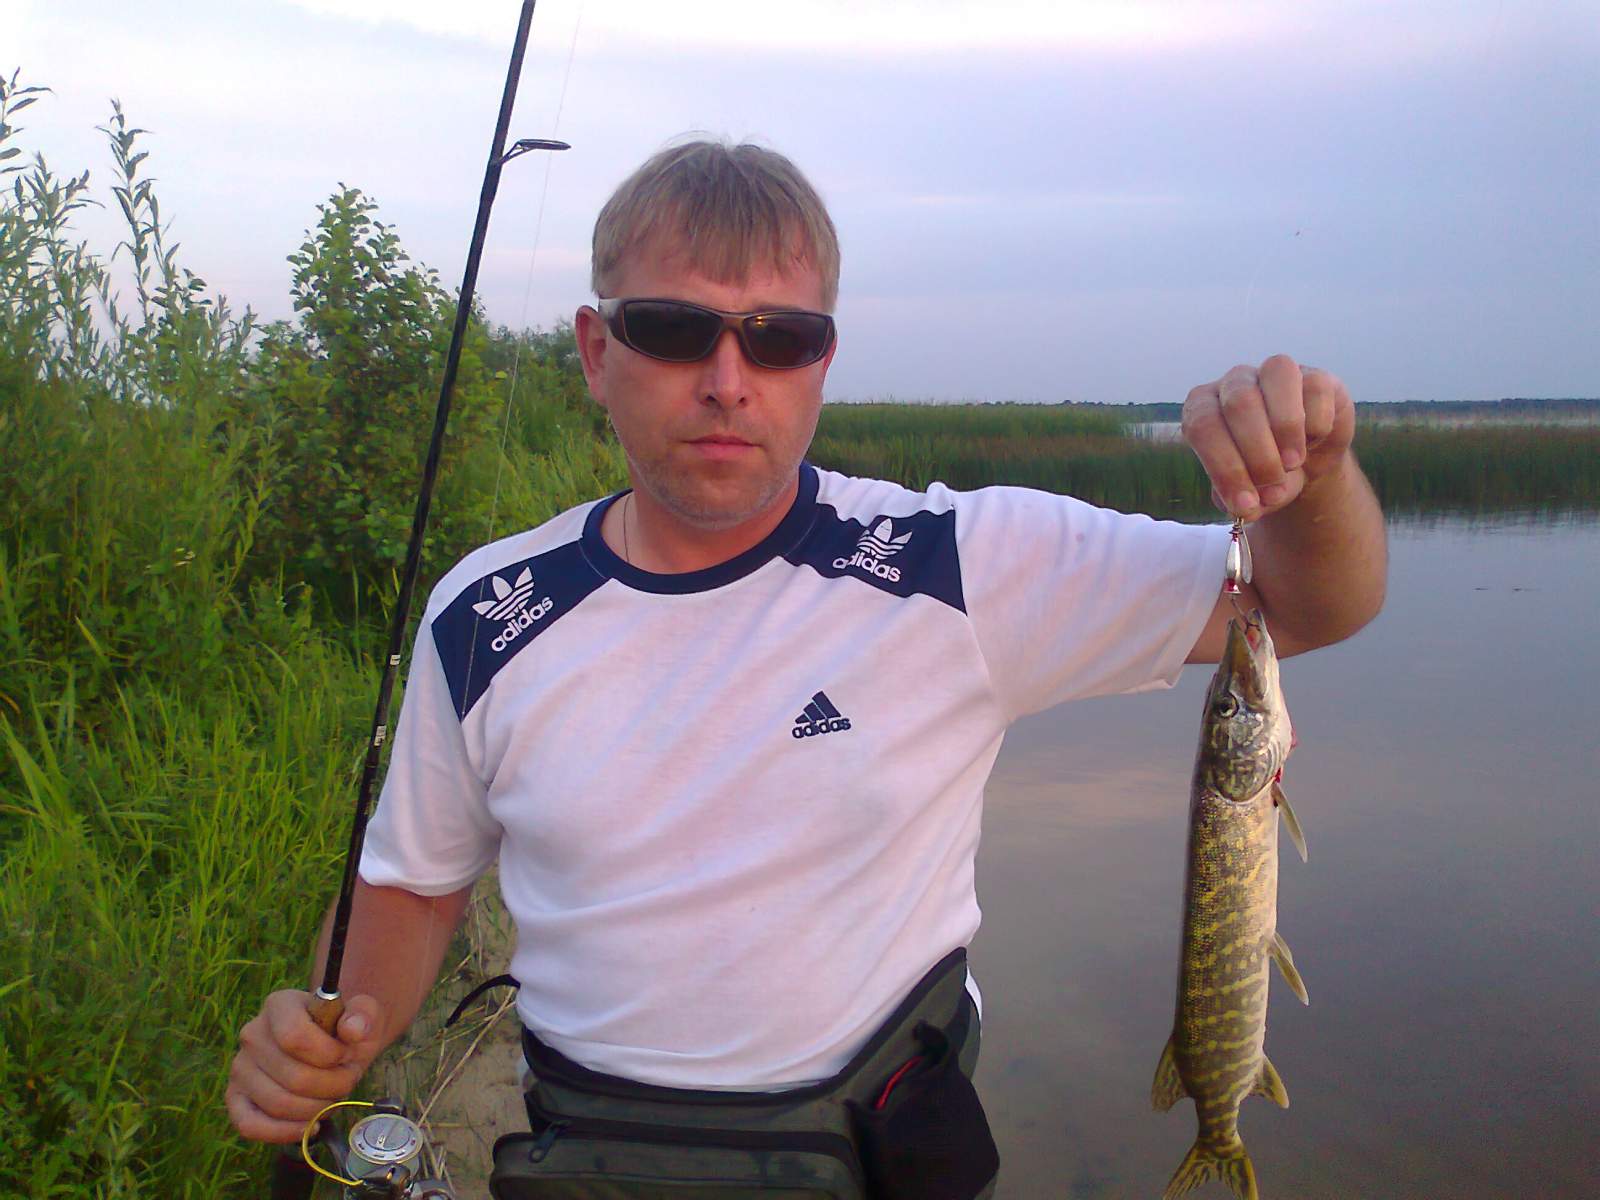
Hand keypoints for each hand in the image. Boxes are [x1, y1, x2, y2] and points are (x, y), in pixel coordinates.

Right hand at [225, 989, 385, 1143]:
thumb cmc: (345, 1030)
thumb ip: (363, 1015)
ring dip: (316, 1109)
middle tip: (347, 1080)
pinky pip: (250, 1125)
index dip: (329, 1055)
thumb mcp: (363, 1014)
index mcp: (279, 1005)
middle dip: (332, 1086)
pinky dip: (284, 1132)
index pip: (295, 1038)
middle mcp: (252, 1034)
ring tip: (332, 1097)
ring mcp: (241, 1068)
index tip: (347, 1055)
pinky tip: (310, 1126)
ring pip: (277, 1104)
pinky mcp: (236, 1097)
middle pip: (292, 1077)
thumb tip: (354, 1029)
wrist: (333, 1045)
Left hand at [1182, 355, 1354, 520]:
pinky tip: (1314, 440)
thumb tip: (1248, 507)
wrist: (1307, 462)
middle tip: (1273, 485)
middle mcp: (1233, 383)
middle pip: (1239, 404)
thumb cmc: (1264, 473)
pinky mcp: (1315, 376)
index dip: (1224, 467)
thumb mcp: (1250, 493)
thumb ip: (1242, 501)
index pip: (1203, 427)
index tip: (1244, 503)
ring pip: (1276, 376)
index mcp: (1203, 408)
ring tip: (1292, 463)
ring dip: (1286, 427)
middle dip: (1258, 454)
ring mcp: (1273, 373)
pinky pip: (1315, 388)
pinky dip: (1317, 421)